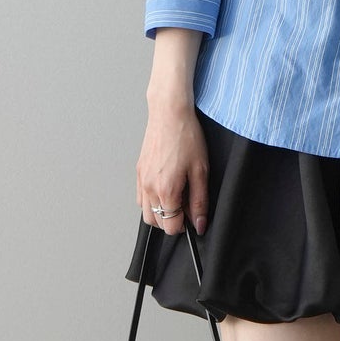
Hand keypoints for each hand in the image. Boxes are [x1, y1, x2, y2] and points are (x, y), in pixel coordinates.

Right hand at [136, 98, 209, 235]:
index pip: (171, 227)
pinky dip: (151, 200)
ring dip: (160, 212)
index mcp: (166, 190)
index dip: (185, 226)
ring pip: (146, 212)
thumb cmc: (186, 137)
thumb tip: (199, 223)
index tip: (193, 216)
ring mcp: (141, 180)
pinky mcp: (138, 171)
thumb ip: (199, 201)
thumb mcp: (201, 171)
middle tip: (186, 206)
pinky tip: (165, 188)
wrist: (169, 114)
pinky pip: (140, 197)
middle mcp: (149, 188)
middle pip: (156, 223)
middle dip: (172, 220)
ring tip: (176, 197)